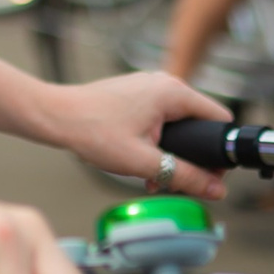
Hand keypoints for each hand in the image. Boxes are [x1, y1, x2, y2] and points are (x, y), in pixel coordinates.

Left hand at [34, 71, 231, 200]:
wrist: (54, 116)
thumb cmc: (92, 132)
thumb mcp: (144, 162)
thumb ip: (184, 176)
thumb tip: (215, 190)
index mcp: (173, 93)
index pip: (219, 120)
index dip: (219, 152)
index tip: (211, 176)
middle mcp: (164, 83)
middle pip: (198, 124)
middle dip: (191, 157)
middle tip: (176, 182)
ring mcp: (147, 86)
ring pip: (177, 124)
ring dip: (171, 153)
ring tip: (152, 177)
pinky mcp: (134, 94)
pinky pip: (158, 119)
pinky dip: (156, 142)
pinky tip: (141, 163)